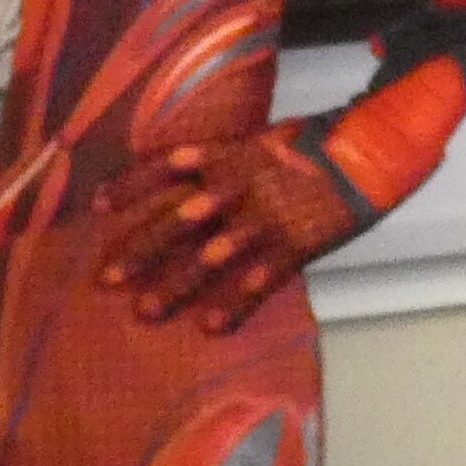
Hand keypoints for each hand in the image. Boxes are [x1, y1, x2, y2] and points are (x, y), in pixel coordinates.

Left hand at [96, 120, 371, 335]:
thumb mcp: (263, 139)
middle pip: (176, 221)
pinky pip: (257, 282)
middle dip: (139, 250)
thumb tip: (188, 178)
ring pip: (209, 258)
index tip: (97, 204)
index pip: (166, 167)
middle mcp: (237, 188)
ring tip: (145, 311)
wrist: (368, 154)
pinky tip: (210, 327)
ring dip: (174, 286)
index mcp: (228, 155)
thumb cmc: (316, 144)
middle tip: (106, 278)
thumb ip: (226, 160)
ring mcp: (264, 220)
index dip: (129, 186)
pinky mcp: (292, 246)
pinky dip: (234, 305)